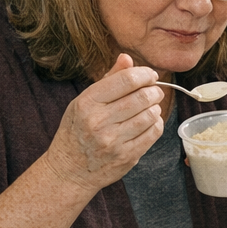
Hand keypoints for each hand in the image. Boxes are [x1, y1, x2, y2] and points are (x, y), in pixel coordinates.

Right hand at [43, 54, 163, 192]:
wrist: (69, 169)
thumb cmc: (77, 130)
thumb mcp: (84, 101)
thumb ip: (108, 80)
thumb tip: (127, 58)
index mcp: (87, 102)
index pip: (126, 80)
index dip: (144, 74)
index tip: (150, 75)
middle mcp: (99, 121)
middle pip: (142, 97)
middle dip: (154, 91)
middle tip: (154, 91)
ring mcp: (113, 141)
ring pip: (151, 115)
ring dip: (155, 108)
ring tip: (150, 107)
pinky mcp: (127, 156)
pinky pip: (153, 134)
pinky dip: (156, 124)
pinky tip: (149, 122)